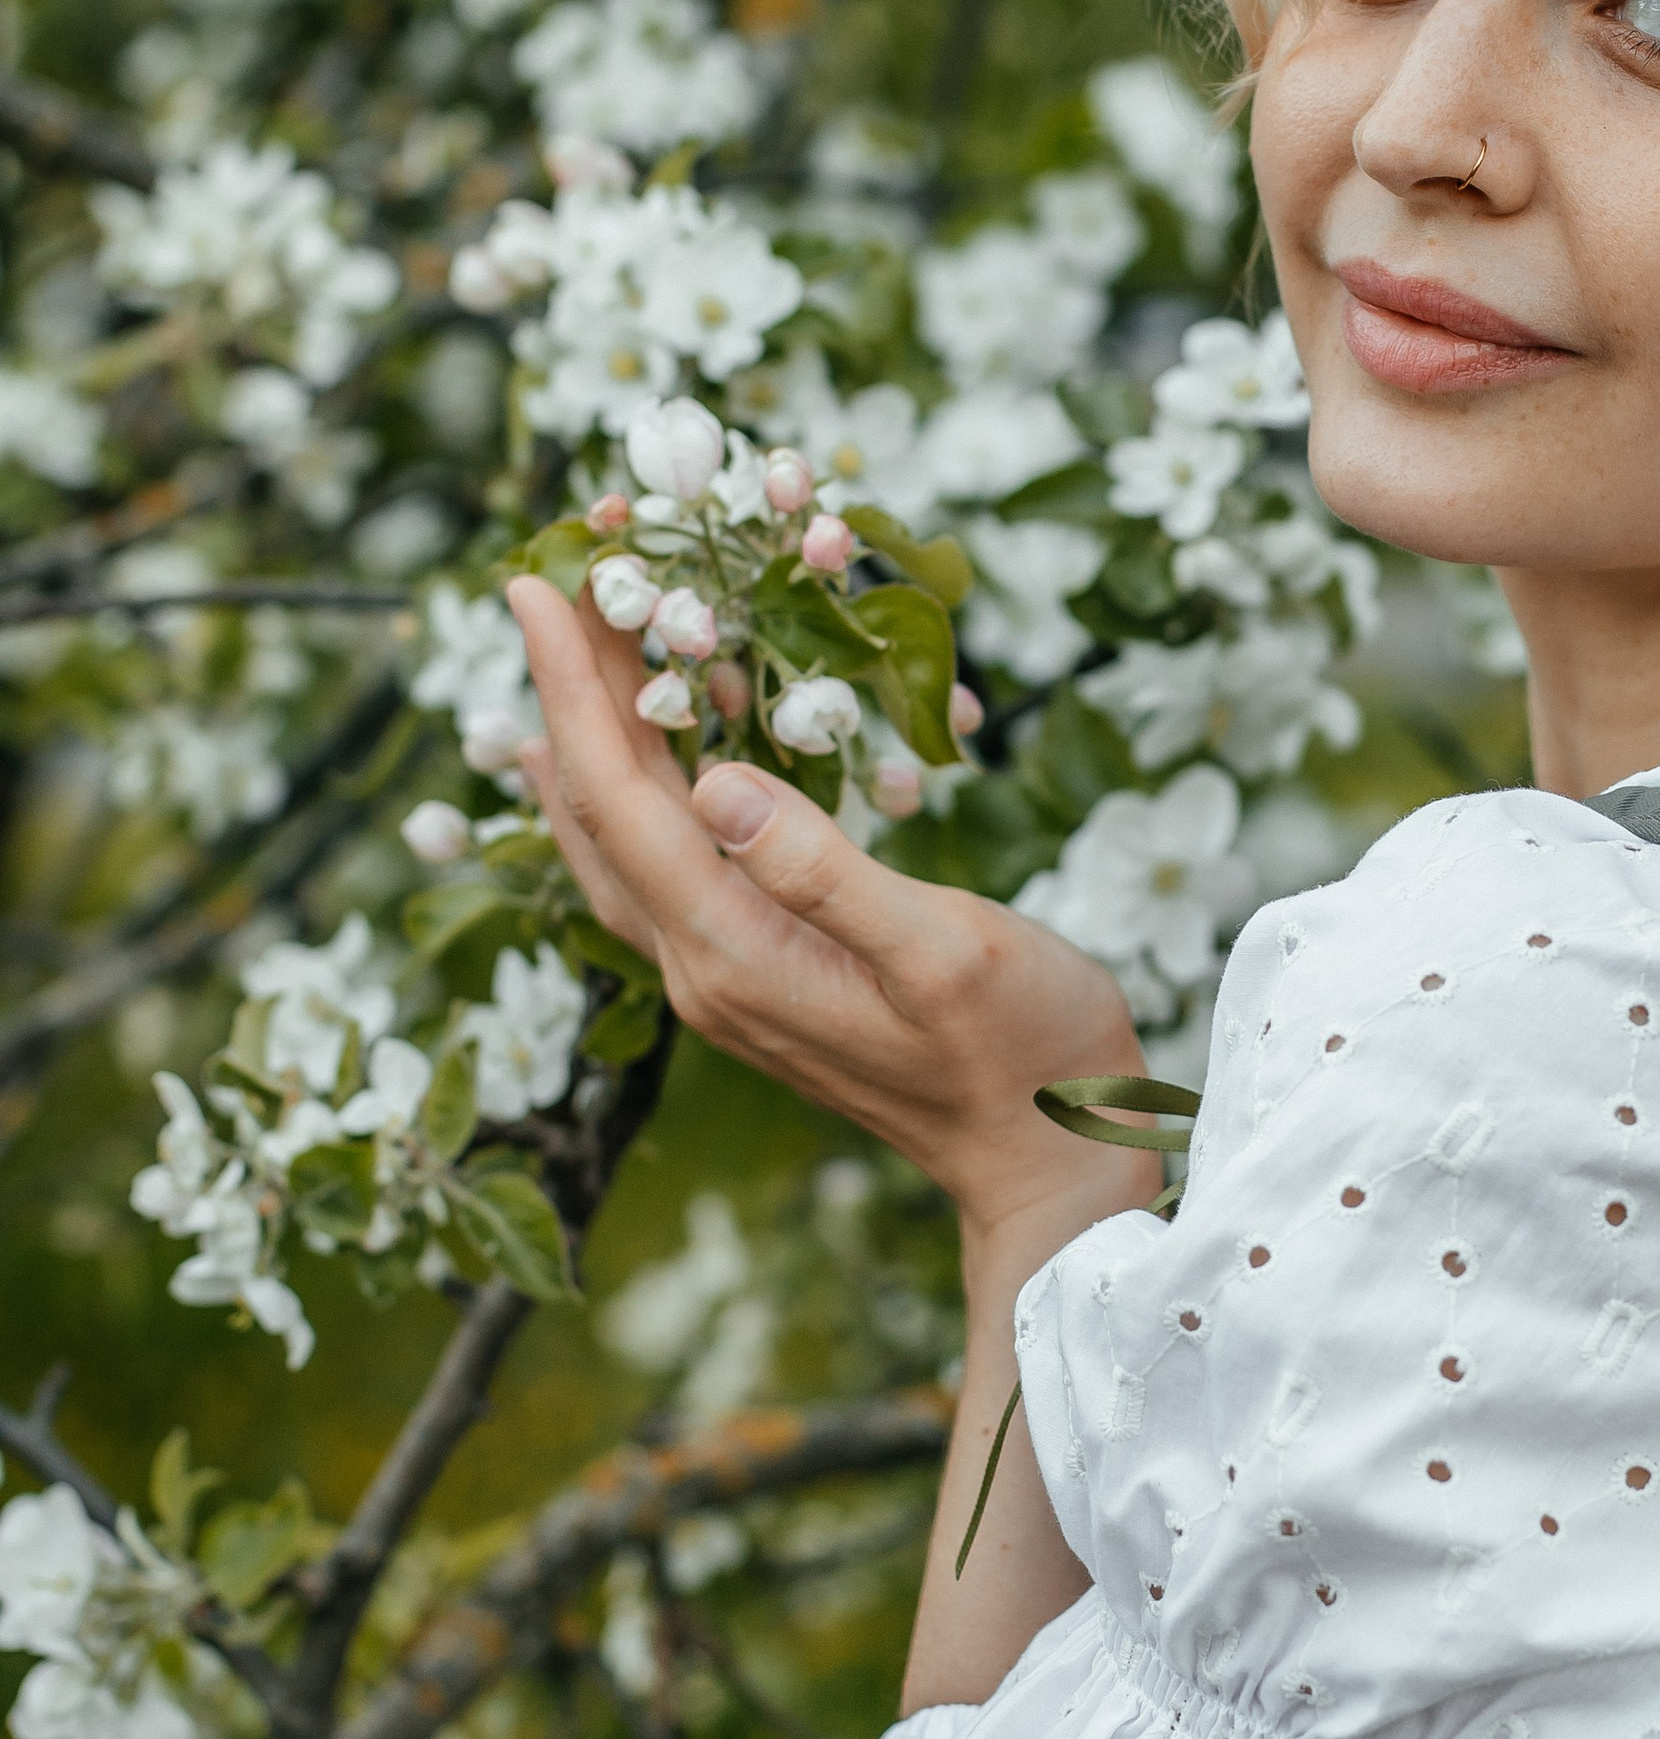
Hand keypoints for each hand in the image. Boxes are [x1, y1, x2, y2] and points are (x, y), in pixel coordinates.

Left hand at [504, 578, 1149, 1234]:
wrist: (1047, 1160)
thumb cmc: (1022, 1053)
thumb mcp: (944, 952)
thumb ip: (825, 873)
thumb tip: (715, 780)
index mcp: (735, 955)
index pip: (620, 802)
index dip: (569, 689)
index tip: (533, 584)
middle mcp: (704, 970)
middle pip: (599, 814)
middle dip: (565, 693)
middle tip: (556, 579)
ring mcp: (724, 980)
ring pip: (619, 843)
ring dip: (592, 740)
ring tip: (575, 647)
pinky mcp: (756, 978)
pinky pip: (665, 868)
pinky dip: (642, 790)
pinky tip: (651, 752)